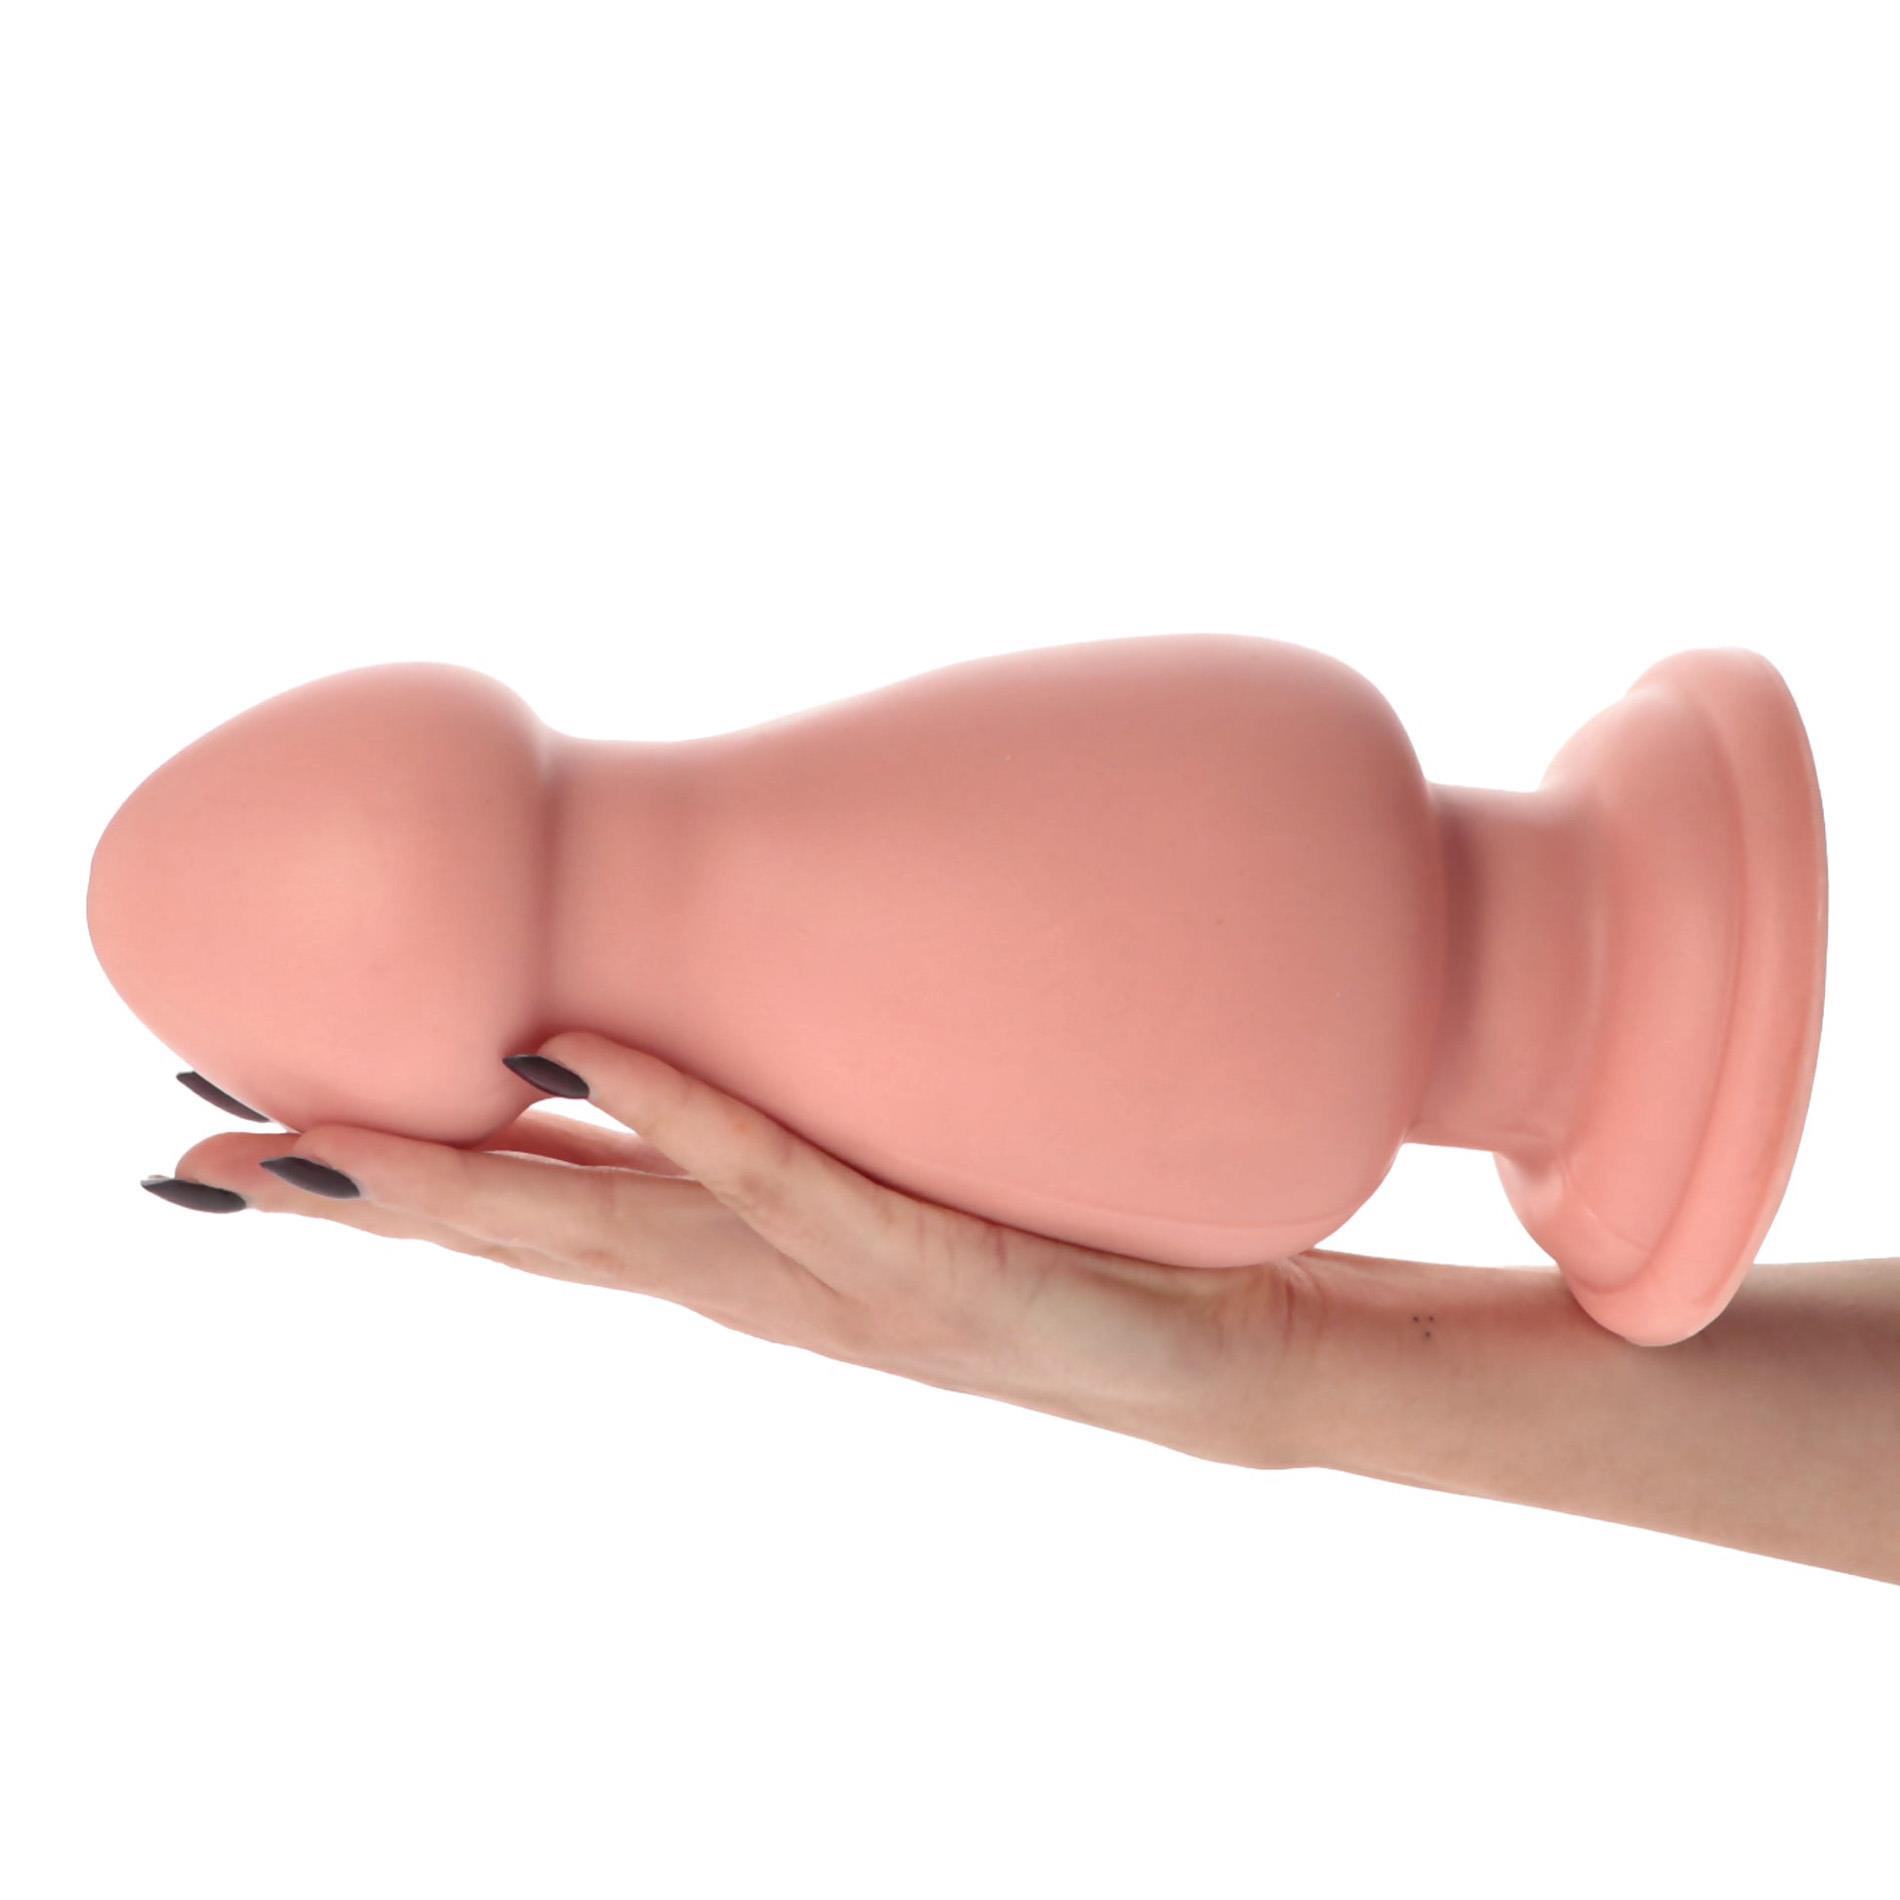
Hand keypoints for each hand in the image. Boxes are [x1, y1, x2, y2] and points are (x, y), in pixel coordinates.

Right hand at [153, 1033, 1324, 1469]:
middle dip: (362, 1200)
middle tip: (197, 1164)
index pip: (532, 1216)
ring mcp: (835, 1285)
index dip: (384, 1183)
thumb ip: (807, 1129)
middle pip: (528, 1237)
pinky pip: (792, 1184)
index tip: (240, 1140)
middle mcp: (759, 1282)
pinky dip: (685, 1126)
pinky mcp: (936, 1269)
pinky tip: (584, 1060)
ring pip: (616, 1231)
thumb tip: (720, 1024)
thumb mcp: (903, 1176)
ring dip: (462, 1184)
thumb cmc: (1056, 1251)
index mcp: (740, 1255)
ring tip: (316, 1145)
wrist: (1227, 1360)